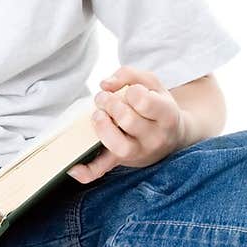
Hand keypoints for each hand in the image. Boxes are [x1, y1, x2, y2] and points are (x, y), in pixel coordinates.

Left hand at [67, 66, 185, 182]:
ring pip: (119, 146)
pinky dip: (87, 172)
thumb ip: (129, 74)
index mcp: (166, 115)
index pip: (144, 101)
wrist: (172, 138)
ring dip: (102, 127)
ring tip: (98, 115)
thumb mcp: (152, 84)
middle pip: (128, 121)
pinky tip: (74, 168)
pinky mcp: (121, 162)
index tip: (130, 91)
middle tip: (104, 98)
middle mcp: (155, 138)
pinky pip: (103, 170)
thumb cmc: (157, 106)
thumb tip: (105, 84)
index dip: (131, 91)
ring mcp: (138, 153)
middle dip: (109, 103)